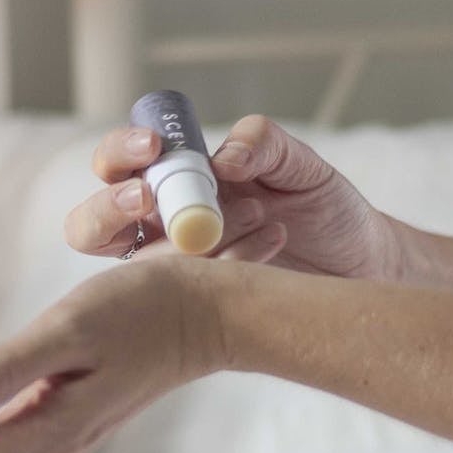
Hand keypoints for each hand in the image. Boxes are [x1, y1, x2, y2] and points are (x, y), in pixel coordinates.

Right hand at [64, 113, 395, 278]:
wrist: (362, 261)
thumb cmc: (323, 205)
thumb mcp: (300, 164)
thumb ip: (263, 144)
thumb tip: (222, 160)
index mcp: (173, 178)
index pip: (114, 164)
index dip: (119, 155)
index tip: (153, 148)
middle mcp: (161, 225)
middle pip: (91, 225)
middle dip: (110, 208)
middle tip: (149, 201)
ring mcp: (176, 271)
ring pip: (137, 267)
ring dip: (186, 242)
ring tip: (260, 214)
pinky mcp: (199, 307)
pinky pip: (185, 294)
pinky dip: (225, 266)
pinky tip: (273, 242)